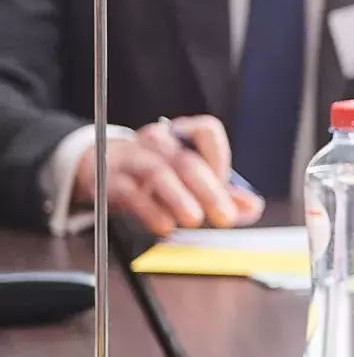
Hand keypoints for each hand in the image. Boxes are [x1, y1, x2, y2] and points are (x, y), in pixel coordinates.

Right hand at [75, 116, 261, 234]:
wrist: (99, 167)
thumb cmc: (157, 173)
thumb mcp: (191, 178)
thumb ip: (223, 192)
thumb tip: (252, 207)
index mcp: (181, 134)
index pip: (206, 130)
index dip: (220, 157)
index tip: (224, 181)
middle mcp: (157, 142)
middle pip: (187, 161)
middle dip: (210, 191)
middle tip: (225, 218)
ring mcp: (132, 160)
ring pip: (157, 173)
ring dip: (179, 198)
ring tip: (194, 219)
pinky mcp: (112, 182)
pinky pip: (131, 194)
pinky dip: (150, 211)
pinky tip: (164, 226)